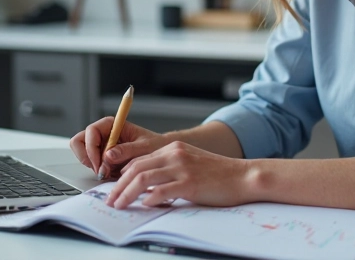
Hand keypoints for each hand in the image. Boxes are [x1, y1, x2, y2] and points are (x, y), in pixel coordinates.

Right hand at [70, 117, 168, 178]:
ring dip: (93, 165)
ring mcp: (101, 146)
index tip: (100, 163)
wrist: (162, 154)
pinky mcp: (102, 157)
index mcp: (112, 124)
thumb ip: (126, 151)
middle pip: (79, 142)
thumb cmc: (155, 145)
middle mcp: (103, 133)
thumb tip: (108, 155)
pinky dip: (98, 170)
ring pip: (82, 154)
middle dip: (87, 157)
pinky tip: (112, 173)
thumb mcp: (144, 147)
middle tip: (101, 170)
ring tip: (110, 172)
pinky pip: (91, 164)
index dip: (91, 148)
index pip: (91, 131)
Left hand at [105, 141, 252, 208]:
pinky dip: (149, 199)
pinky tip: (144, 206)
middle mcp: (175, 154)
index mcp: (174, 148)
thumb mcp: (191, 163)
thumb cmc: (219, 174)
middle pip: (136, 168)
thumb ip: (171, 169)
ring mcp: (182, 168)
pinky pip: (162, 191)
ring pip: (143, 178)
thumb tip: (149, 186)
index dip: (122, 175)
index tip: (115, 188)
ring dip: (126, 193)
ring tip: (119, 204)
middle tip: (111, 199)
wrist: (243, 176)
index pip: (139, 160)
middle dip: (118, 185)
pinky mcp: (190, 183)